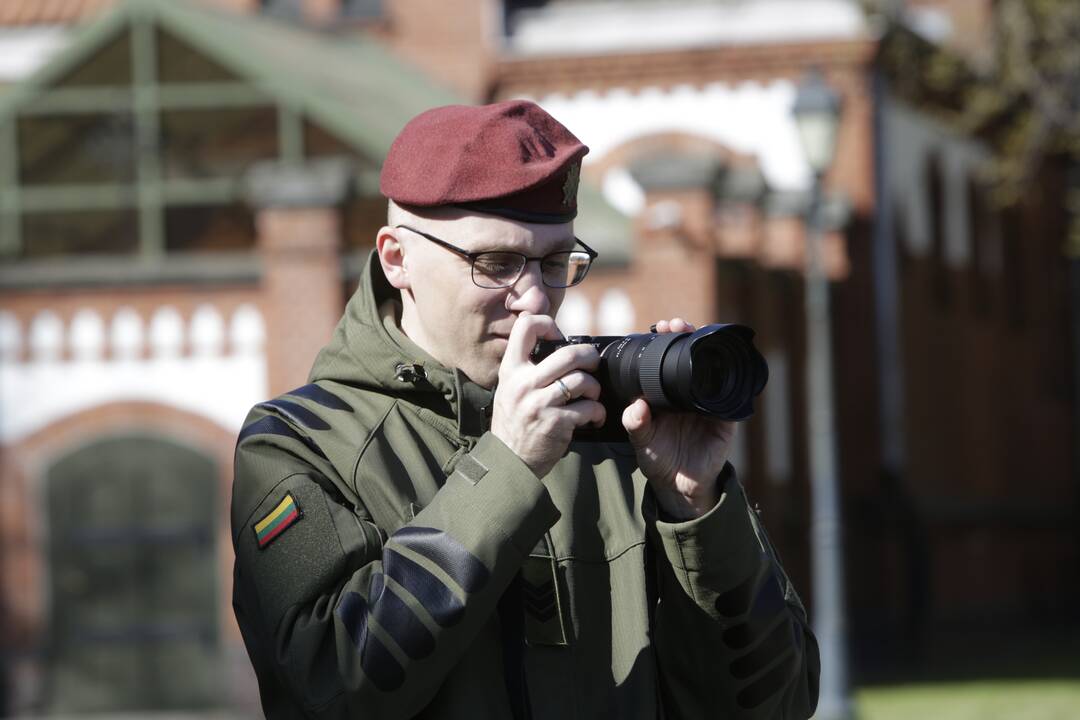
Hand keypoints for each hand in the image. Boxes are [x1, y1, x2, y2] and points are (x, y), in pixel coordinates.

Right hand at [491, 312, 604, 478]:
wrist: (509, 460)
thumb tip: (555, 345)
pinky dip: (597, 413)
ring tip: (593, 397)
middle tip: (593, 363)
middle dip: (589, 356)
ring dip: (595, 388)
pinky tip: (594, 418)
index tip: (558, 336)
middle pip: (568, 354)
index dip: (547, 323)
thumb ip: (526, 369)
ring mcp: (539, 403)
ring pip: (582, 381)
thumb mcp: (509, 389)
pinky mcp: (555, 422)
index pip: (526, 326)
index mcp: (511, 369)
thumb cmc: (513, 423)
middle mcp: (523, 383)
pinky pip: (588, 408)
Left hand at [622, 318, 737, 519]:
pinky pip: (731, 396)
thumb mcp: (642, 443)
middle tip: (677, 325)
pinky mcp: (725, 418)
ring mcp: (707, 402)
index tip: (660, 327)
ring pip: (712, 368)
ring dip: (708, 349)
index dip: (666, 340)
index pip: (667, 360)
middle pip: (692, 356)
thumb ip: (636, 425)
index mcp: (665, 393)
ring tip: (696, 333)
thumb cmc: (658, 459)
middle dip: (687, 335)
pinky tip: (723, 368)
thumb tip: (637, 406)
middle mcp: (687, 392)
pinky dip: (730, 381)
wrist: (679, 486)